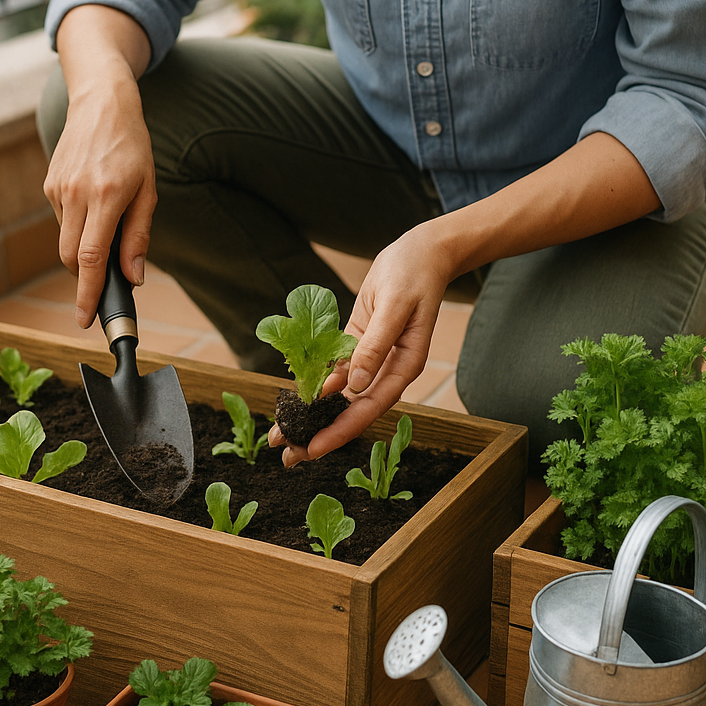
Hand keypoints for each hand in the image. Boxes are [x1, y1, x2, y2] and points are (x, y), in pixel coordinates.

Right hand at [47, 5, 155, 326]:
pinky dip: (78, 226)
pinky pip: (63, 220)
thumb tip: (133, 277)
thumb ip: (138, 236)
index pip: (91, 258)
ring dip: (84, 248)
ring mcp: (58, 189)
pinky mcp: (49, 184)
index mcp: (106, 196)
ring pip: (66, 241)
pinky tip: (93, 202)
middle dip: (85, 277)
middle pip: (72, 258)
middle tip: (106, 280)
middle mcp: (77, 194)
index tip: (85, 320)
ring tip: (107, 222)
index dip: (88, 294)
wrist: (101, 102)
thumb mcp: (148, 190)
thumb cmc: (132, 147)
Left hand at [270, 224, 455, 465]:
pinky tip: (294, 402)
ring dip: (312, 414)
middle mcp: (386, 370)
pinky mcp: (359, 342)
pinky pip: (334, 371)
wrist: (422, 251)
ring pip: (338, 395)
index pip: (367, 409)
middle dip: (319, 433)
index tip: (313, 448)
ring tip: (282, 435)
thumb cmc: (414, 274)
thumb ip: (375, 346)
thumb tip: (354, 386)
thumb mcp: (394, 307)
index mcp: (404, 367)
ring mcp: (371, 358)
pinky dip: (315, 386)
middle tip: (287, 455)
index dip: (339, 431)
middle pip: (350, 410)